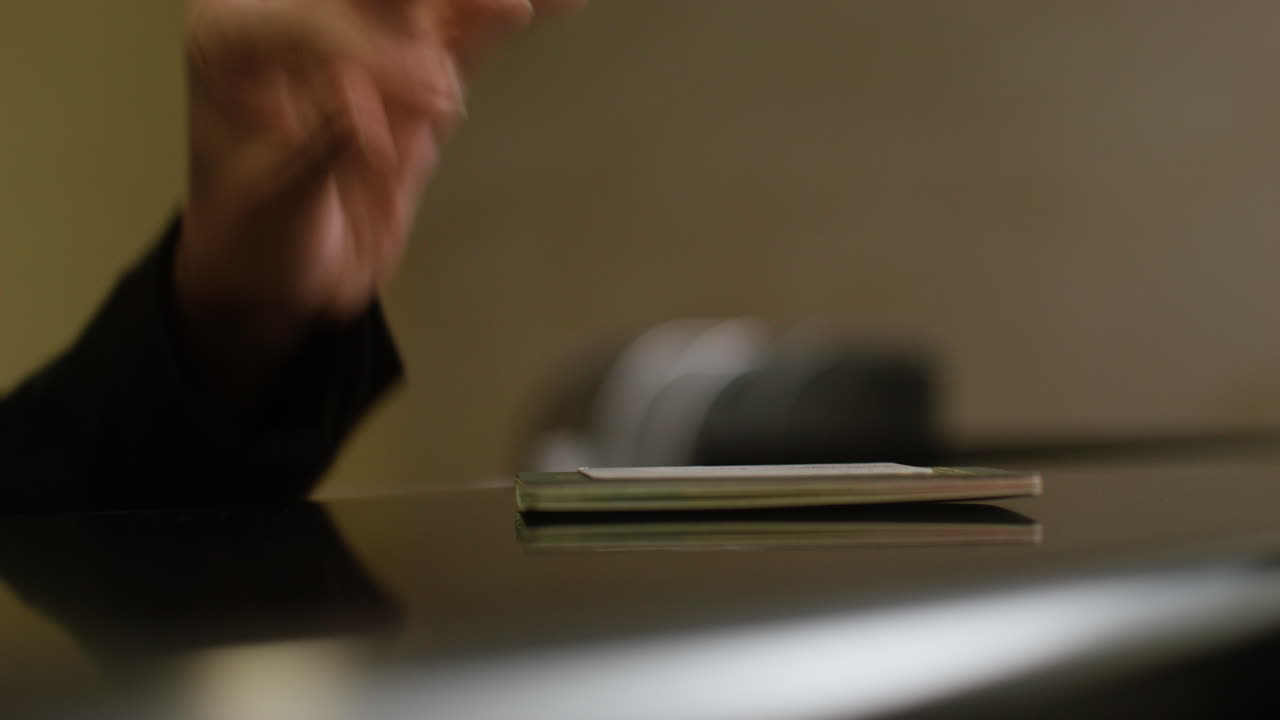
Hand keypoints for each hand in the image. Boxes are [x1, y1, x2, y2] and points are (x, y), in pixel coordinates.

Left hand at [176, 0, 581, 392]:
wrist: (281, 275)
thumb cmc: (254, 237)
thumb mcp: (274, 202)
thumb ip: (321, 149)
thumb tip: (369, 108)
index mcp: (234, 35)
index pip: (305, 20)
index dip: (368, 52)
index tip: (434, 98)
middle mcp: (295, 16)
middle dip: (424, 4)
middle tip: (498, 8)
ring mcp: (362, 41)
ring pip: (425, 4)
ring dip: (480, 3)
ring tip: (520, 3)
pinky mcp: (412, 70)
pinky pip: (463, 35)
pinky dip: (500, 21)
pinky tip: (556, 4)